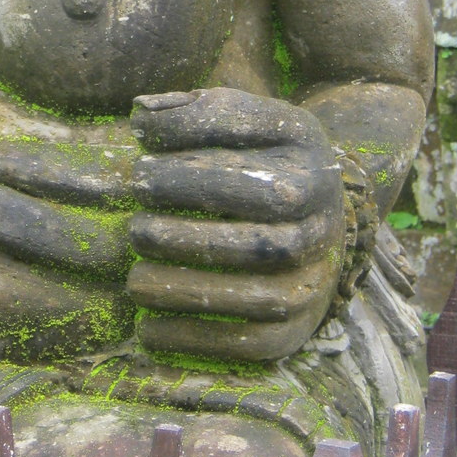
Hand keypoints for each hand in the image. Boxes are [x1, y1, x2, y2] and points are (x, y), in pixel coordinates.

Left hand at [127, 87, 345, 360]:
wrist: (317, 215)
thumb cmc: (262, 159)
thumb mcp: (245, 122)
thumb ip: (196, 111)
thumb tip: (141, 114)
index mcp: (313, 169)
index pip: (252, 178)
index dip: (191, 174)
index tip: (139, 169)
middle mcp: (322, 228)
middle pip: (258, 243)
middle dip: (188, 236)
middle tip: (135, 227)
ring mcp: (314, 282)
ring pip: (258, 298)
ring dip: (188, 291)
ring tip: (134, 279)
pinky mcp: (297, 328)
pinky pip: (253, 344)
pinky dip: (198, 340)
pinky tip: (147, 327)